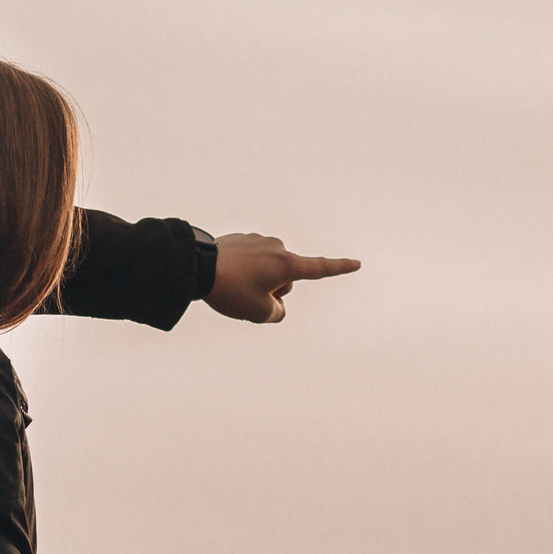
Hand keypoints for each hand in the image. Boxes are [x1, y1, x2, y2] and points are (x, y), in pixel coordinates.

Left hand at [205, 233, 360, 323]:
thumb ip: (277, 313)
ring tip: (233, 286)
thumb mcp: (258, 313)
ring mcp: (258, 241)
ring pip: (267, 271)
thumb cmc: (230, 291)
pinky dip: (244, 272)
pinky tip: (226, 275)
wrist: (196, 266)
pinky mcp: (242, 239)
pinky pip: (251, 262)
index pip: (320, 269)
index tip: (357, 263)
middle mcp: (276, 248)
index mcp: (286, 264)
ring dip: (257, 282)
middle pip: (286, 280)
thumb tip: (276, 303)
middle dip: (273, 291)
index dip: (340, 269)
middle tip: (246, 298)